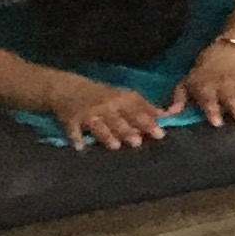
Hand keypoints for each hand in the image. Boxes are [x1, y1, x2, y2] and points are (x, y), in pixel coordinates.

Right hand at [50, 76, 164, 149]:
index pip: (137, 111)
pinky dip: (76, 138)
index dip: (148, 122)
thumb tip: (166, 115)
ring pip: (98, 126)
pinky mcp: (70, 121)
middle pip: (118, 120)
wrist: (68, 89)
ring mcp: (87, 114)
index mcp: (121, 99)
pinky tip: (80, 147)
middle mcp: (105, 106)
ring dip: (106, 135)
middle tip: (137, 142)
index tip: (159, 133)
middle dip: (127, 130)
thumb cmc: (103, 96)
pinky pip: (73, 130)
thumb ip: (144, 107)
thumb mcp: (124, 97)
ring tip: (115, 146)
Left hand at [177, 43, 234, 127]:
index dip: (212, 109)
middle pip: (231, 96)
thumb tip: (168, 114)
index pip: (209, 98)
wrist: (222, 54)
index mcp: (205, 86)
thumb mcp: (185, 83)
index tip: (217, 122)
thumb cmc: (200, 75)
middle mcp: (223, 84)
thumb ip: (178, 99)